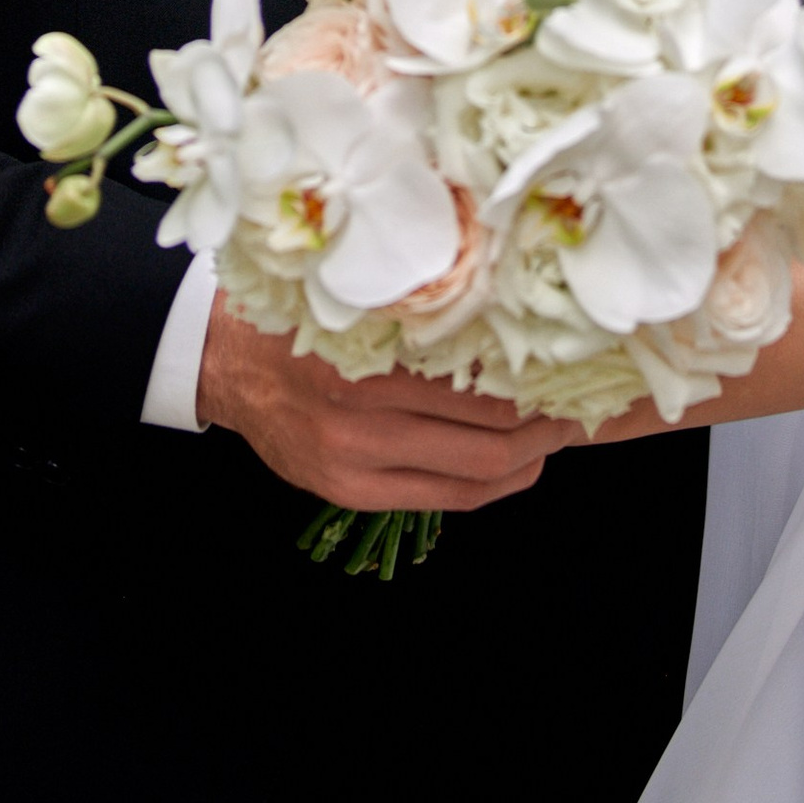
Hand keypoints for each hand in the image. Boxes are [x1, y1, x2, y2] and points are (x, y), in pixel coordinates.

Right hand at [196, 296, 548, 513]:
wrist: (226, 363)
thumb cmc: (303, 318)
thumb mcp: (360, 303)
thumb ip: (424, 317)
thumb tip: (515, 322)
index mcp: (368, 354)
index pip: (479, 375)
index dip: (533, 376)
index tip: (567, 361)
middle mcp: (361, 415)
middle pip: (489, 433)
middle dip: (544, 423)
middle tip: (577, 400)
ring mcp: (356, 462)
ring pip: (476, 473)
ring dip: (529, 456)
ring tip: (556, 432)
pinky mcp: (351, 493)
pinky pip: (446, 500)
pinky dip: (493, 484)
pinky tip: (516, 465)